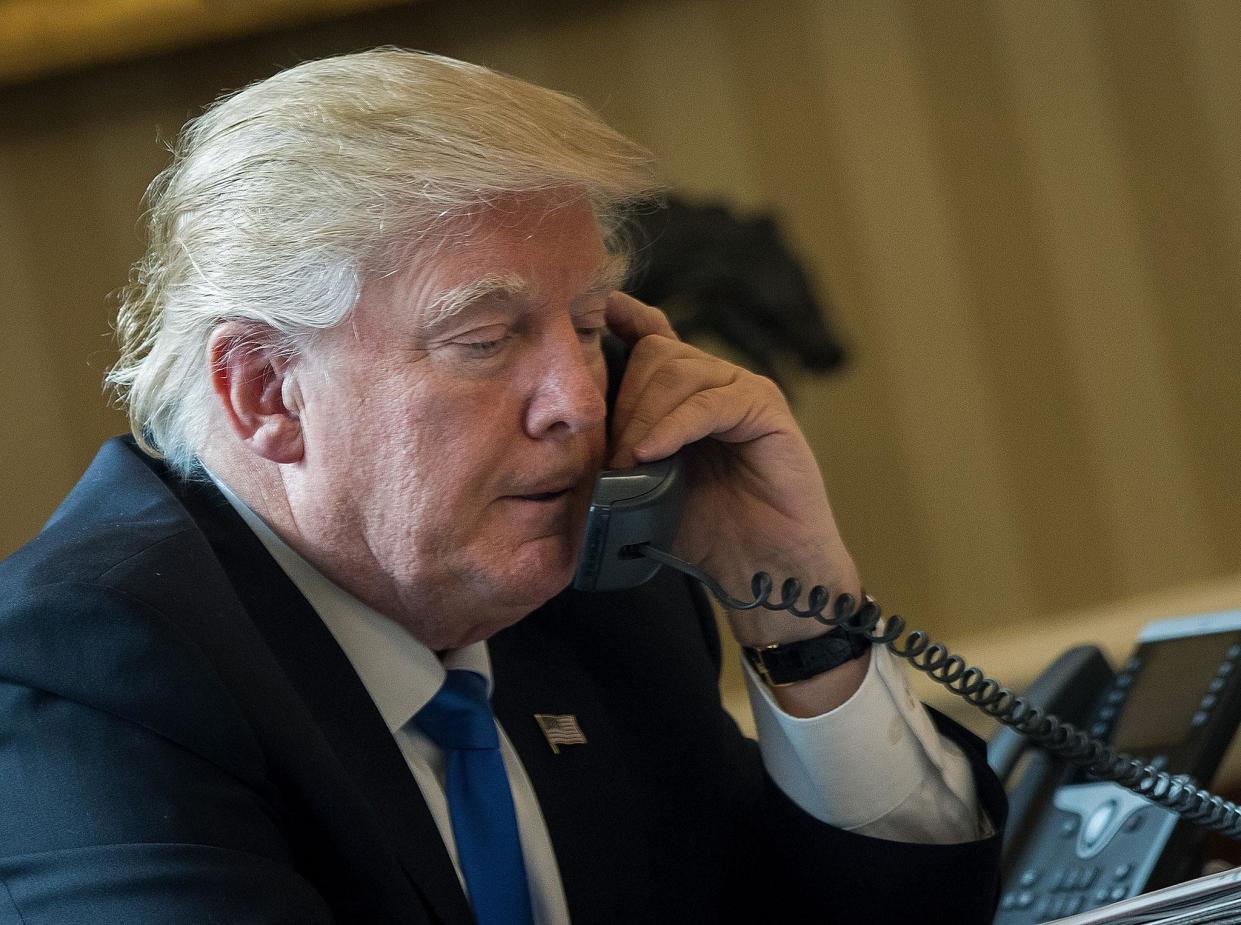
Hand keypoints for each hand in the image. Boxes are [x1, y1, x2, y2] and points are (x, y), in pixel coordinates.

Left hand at [605, 293, 861, 654]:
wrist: (758, 568)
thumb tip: (566, 437)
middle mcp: (715, 382)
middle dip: (624, 400)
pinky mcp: (767, 410)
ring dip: (643, 417)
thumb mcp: (641, 486)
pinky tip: (652, 453)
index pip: (653, 337)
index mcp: (684, 393)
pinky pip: (710, 402)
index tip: (595, 314)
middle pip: (655, 353)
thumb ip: (616, 451)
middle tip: (613, 457)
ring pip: (680, 371)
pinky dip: (674, 426)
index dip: (624, 320)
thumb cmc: (701, 531)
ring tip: (631, 464)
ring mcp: (743, 391)